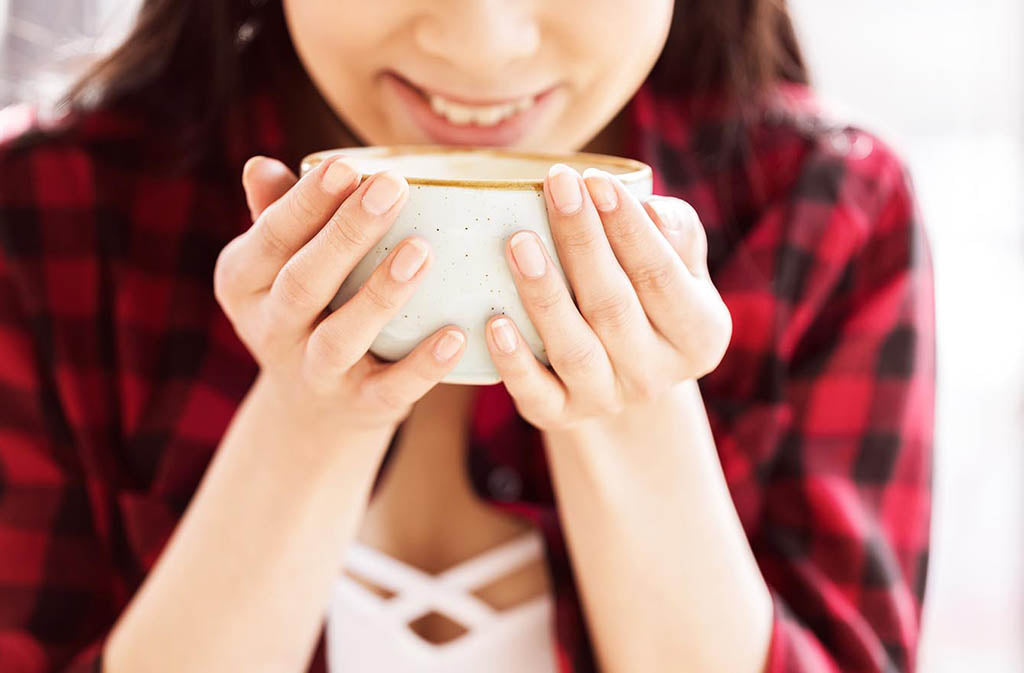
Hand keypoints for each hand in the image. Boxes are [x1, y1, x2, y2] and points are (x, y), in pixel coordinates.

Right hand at [214, 155, 465, 432]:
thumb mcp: (277, 266)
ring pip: (341, 337)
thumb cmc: (305, 308)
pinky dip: (423, 365)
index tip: (346, 166)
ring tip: (421, 251)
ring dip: (381, 294)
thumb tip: (262, 166)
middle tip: (392, 187)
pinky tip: (456, 335)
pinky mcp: (362, 406)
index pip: (270, 238)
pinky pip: (391, 389)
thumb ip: (276, 215)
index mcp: (244, 283)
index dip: (305, 203)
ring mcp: (317, 374)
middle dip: (346, 234)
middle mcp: (272, 331)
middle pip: (303, 283)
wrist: (311, 410)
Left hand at [484, 164, 730, 430]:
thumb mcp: (678, 263)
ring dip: (545, 295)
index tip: (595, 180)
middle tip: (555, 186)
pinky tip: (494, 322)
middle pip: (614, 306)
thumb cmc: (648, 292)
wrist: (624, 371)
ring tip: (519, 242)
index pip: (661, 274)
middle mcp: (658, 374)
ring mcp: (609, 400)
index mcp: (700, 333)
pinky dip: (514, 362)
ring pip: (575, 349)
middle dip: (582, 242)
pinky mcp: (561, 415)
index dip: (628, 228)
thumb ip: (674, 231)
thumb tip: (650, 210)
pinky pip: (536, 395)